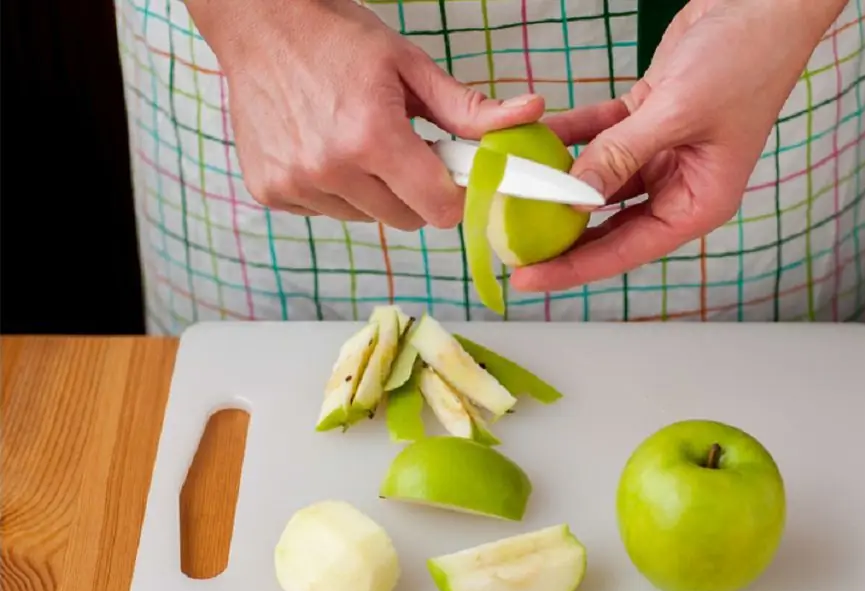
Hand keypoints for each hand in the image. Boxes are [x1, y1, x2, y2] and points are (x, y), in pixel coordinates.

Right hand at [192, 0, 544, 228]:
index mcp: (373, 138)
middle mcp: (331, 169)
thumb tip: (531, 113)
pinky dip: (335, 191)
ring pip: (366, 218)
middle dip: (415, 192)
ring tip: (357, 142)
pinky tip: (324, 149)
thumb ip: (468, 107)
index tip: (450, 175)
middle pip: (405, 220)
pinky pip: (326, 212)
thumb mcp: (410, 65)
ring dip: (374, 192)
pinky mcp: (272, 192)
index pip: (438, 210)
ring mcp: (297, 185)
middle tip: (403, 148)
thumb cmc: (336, 38)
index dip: (453, 196)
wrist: (260, 23)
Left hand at [511, 0, 845, 289]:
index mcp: (698, 202)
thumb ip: (621, 155)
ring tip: (513, 198)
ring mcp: (663, 153)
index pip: (627, 249)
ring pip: (599, 182)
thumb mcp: (678, 112)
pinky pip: (600, 137)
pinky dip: (571, 137)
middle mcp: (680, 185)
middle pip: (609, 225)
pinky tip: (536, 142)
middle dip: (560, 236)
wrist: (764, 2)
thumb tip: (574, 199)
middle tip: (510, 246)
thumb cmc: (746, 59)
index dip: (574, 267)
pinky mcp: (649, 120)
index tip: (529, 279)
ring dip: (559, 184)